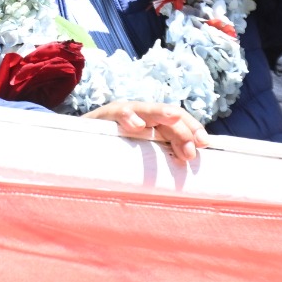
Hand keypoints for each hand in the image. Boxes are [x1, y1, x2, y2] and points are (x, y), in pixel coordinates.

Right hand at [82, 100, 209, 161]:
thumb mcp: (141, 157)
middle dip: (181, 129)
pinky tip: (137, 126)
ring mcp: (123, 113)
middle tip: (190, 151)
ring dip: (160, 113)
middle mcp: (142, 115)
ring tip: (173, 118)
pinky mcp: (103, 117)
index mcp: (154, 125)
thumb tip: (185, 171)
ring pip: (146, 109)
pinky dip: (128, 118)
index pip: (179, 121)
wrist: (77, 146)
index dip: (192, 128)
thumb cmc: (113, 155)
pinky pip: (116, 114)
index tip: (205, 144)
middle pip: (168, 115)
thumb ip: (159, 160)